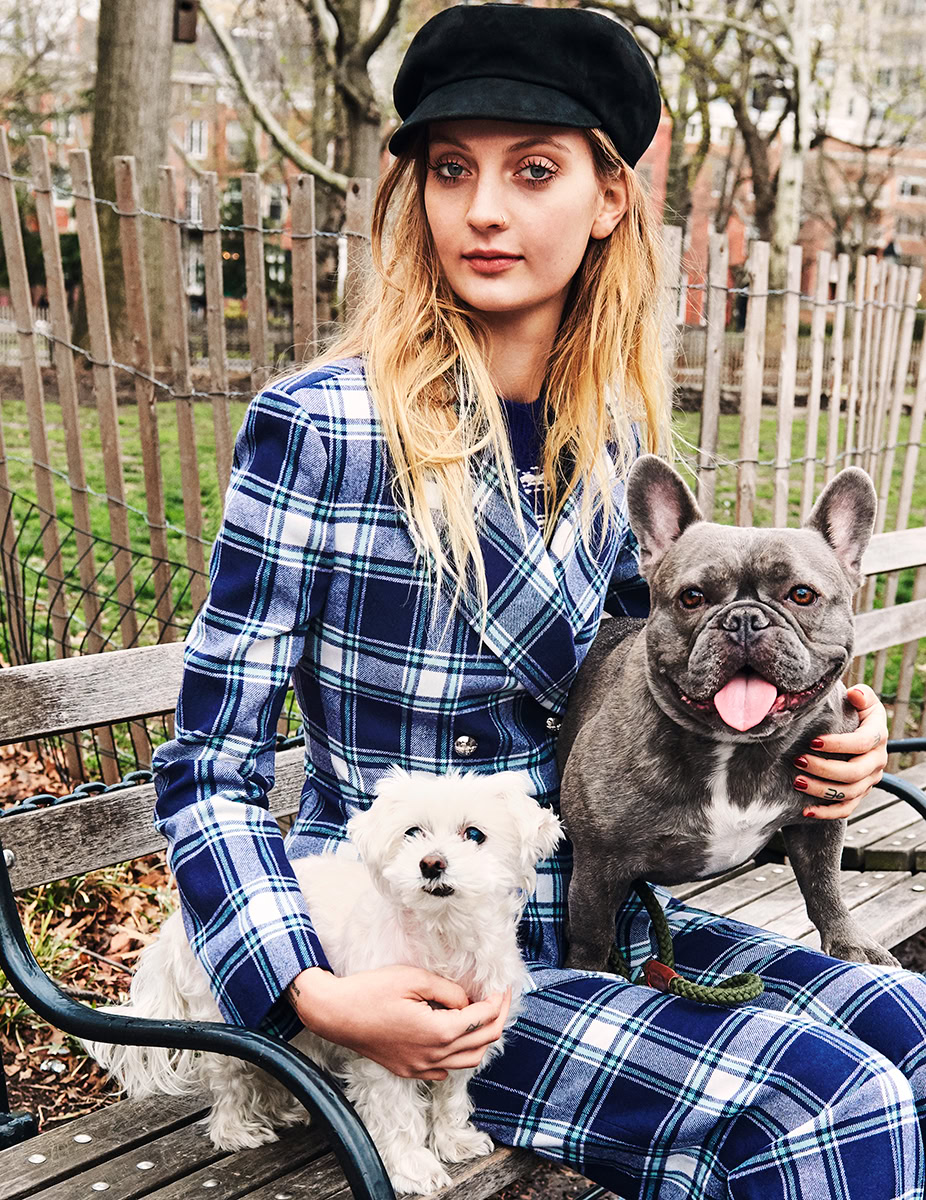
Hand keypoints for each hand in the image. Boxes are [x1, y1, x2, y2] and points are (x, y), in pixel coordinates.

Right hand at [287, 965, 511, 1080]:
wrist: (335, 1013)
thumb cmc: (371, 991)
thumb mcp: (413, 978)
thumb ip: (448, 991)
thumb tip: (466, 1002)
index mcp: (438, 1032)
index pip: (483, 1020)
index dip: (497, 1002)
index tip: (502, 986)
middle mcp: (433, 1056)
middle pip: (482, 1044)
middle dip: (496, 1019)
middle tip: (498, 998)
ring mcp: (420, 1067)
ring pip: (467, 1061)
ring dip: (480, 1040)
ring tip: (481, 1016)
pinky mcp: (408, 1070)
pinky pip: (444, 1070)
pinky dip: (458, 1055)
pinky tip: (453, 1036)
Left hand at [792, 685, 887, 819]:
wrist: (853, 729)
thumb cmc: (852, 710)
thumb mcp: (860, 698)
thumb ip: (860, 695)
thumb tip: (856, 694)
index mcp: (878, 735)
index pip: (863, 743)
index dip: (839, 744)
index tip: (812, 742)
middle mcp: (877, 760)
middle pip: (855, 772)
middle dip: (824, 768)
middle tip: (798, 760)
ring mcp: (868, 780)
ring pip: (848, 793)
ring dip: (821, 789)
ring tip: (797, 781)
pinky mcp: (858, 793)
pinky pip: (845, 809)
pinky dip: (826, 812)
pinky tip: (805, 810)